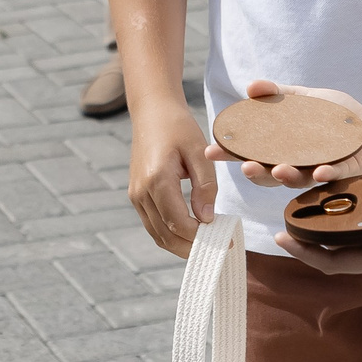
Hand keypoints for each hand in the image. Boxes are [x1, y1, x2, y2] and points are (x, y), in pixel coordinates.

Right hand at [131, 104, 216, 256]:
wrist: (152, 112)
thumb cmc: (178, 127)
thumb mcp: (199, 152)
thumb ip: (205, 186)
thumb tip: (207, 219)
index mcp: (157, 178)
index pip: (178, 222)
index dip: (202, 237)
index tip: (225, 240)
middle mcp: (141, 191)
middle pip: (166, 235)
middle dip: (193, 248)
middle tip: (219, 250)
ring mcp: (135, 195)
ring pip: (157, 235)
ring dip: (181, 246)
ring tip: (208, 246)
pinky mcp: (136, 196)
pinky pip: (153, 225)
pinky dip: (171, 235)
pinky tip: (192, 234)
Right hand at [204, 79, 361, 189]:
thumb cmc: (341, 119)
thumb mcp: (307, 99)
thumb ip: (280, 94)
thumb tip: (250, 86)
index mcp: (285, 151)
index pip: (253, 154)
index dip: (232, 154)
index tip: (211, 150)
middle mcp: (298, 166)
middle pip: (270, 173)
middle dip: (256, 172)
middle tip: (246, 166)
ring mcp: (320, 172)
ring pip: (299, 179)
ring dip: (288, 177)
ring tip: (280, 170)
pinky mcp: (347, 173)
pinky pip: (336, 175)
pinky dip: (327, 174)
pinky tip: (320, 172)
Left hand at [274, 189, 361, 275]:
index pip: (333, 261)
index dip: (304, 252)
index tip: (279, 236)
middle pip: (335, 245)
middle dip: (309, 231)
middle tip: (287, 206)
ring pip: (352, 227)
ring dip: (332, 213)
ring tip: (311, 188)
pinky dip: (360, 197)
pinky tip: (356, 176)